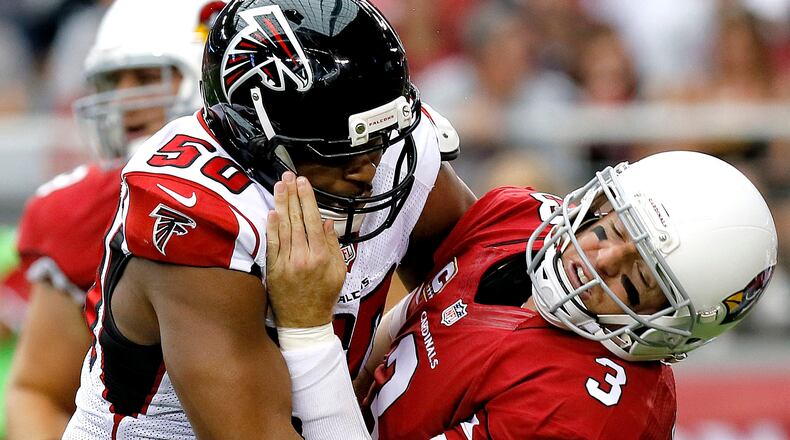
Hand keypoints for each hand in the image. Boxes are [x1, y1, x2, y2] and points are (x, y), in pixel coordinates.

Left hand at [266, 171, 345, 327]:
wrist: (304, 322)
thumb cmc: (324, 297)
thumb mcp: (338, 272)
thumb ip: (332, 246)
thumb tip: (325, 222)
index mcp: (321, 256)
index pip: (312, 220)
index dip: (307, 199)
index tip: (303, 183)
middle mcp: (302, 257)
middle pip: (296, 219)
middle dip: (292, 195)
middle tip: (288, 176)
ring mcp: (286, 263)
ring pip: (283, 227)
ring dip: (281, 204)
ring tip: (279, 186)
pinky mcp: (273, 269)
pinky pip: (272, 243)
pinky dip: (271, 227)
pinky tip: (271, 211)